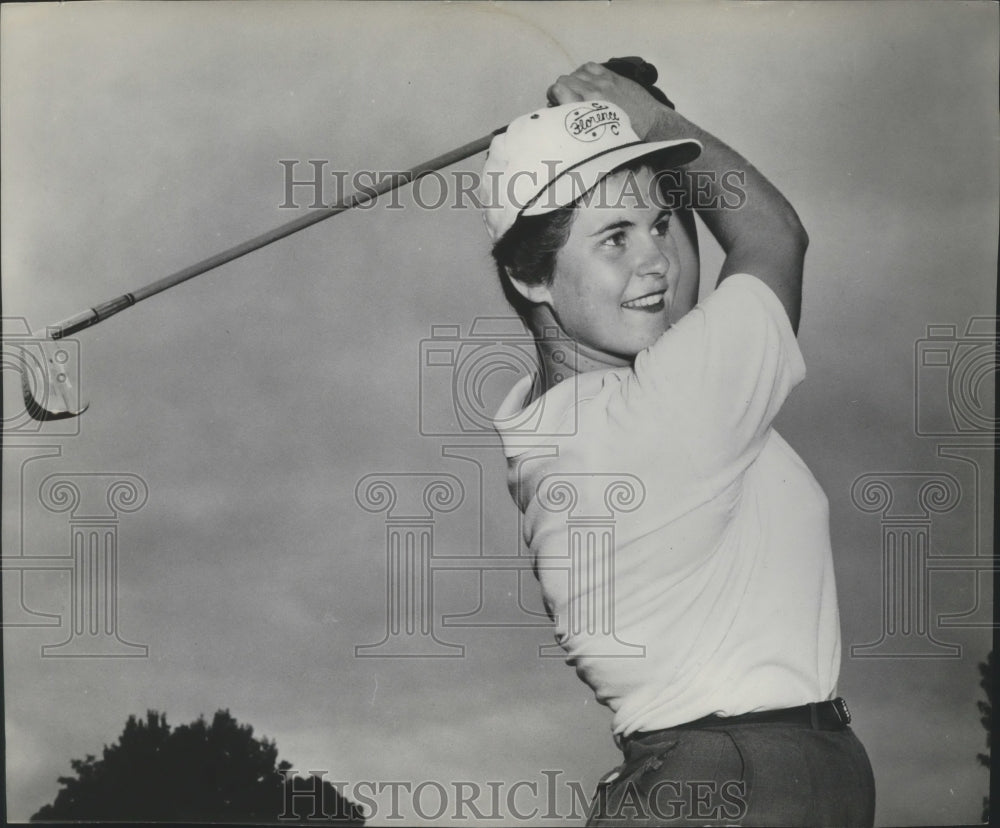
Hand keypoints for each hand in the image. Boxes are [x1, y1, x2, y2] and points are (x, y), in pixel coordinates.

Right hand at [546, 62, 663, 137]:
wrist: (651, 125)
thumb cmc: (623, 137)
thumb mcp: (596, 137)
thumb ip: (577, 123)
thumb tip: (560, 114)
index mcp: (587, 110)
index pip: (558, 89)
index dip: (553, 95)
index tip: (555, 103)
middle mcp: (593, 93)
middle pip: (564, 80)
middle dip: (561, 89)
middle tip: (565, 100)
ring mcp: (603, 83)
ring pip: (576, 73)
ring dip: (573, 81)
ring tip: (577, 92)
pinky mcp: (613, 77)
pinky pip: (590, 66)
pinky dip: (584, 72)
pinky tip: (587, 81)